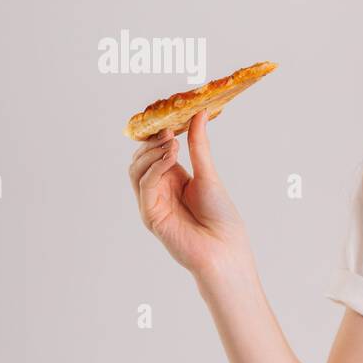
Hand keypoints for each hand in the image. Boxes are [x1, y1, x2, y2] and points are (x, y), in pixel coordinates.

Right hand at [127, 108, 251, 277]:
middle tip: (168, 130)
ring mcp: (153, 203)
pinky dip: (154, 168)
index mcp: (173, 179)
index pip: (154, 152)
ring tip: (171, 144)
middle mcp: (160, 190)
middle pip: (140, 159)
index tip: (167, 118)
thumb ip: (198, 146)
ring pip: (136, 170)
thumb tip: (199, 114)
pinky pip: (144, 186)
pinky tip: (169, 158)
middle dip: (152, 142)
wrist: (226, 248)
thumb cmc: (221, 217)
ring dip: (151, 153)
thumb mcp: (209, 174)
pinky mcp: (150, 215)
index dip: (157, 135)